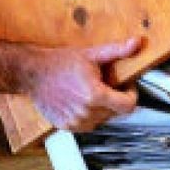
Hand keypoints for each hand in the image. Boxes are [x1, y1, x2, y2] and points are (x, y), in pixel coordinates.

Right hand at [27, 37, 141, 130]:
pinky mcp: (66, 126)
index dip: (130, 95)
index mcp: (95, 96)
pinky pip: (87, 125)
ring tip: (90, 92)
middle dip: (115, 99)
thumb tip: (137, 42)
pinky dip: (88, 115)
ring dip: (102, 108)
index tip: (125, 87)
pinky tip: (79, 100)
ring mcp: (76, 122)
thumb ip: (117, 51)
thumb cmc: (59, 63)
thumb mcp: (91, 54)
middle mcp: (86, 112)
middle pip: (116, 113)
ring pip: (102, 120)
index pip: (128, 106)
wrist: (33, 73)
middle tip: (104, 85)